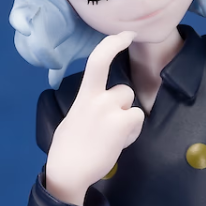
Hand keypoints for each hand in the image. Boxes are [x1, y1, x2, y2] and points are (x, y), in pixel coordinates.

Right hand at [44, 33, 144, 205]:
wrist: (68, 171)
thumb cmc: (68, 148)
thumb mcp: (74, 117)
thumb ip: (89, 105)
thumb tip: (100, 104)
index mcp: (84, 95)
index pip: (98, 60)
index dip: (114, 43)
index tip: (127, 34)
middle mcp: (97, 98)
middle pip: (125, 90)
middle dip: (122, 107)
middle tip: (109, 128)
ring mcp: (109, 110)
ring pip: (131, 106)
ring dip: (127, 122)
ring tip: (111, 138)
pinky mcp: (121, 124)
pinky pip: (137, 120)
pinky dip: (131, 133)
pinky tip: (117, 143)